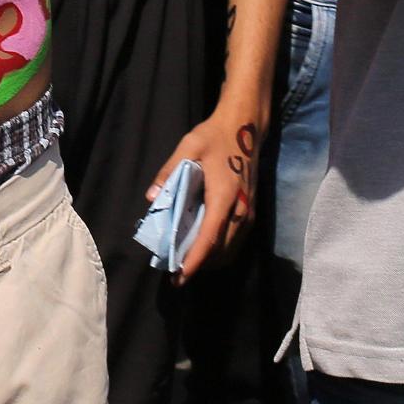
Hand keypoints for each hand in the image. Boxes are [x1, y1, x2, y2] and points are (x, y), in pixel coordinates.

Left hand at [148, 104, 263, 280]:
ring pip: (231, 249)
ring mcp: (249, 212)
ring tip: (186, 264)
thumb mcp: (188, 146)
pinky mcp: (251, 211)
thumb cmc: (215, 135)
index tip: (180, 276)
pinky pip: (236, 241)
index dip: (195, 260)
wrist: (246, 126)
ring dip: (211, 261)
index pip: (209, 237)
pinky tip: (203, 249)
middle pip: (221, 250)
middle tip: (175, 273)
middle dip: (199, 266)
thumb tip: (152, 197)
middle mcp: (241, 210)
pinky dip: (220, 251)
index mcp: (224, 196)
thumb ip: (169, 171)